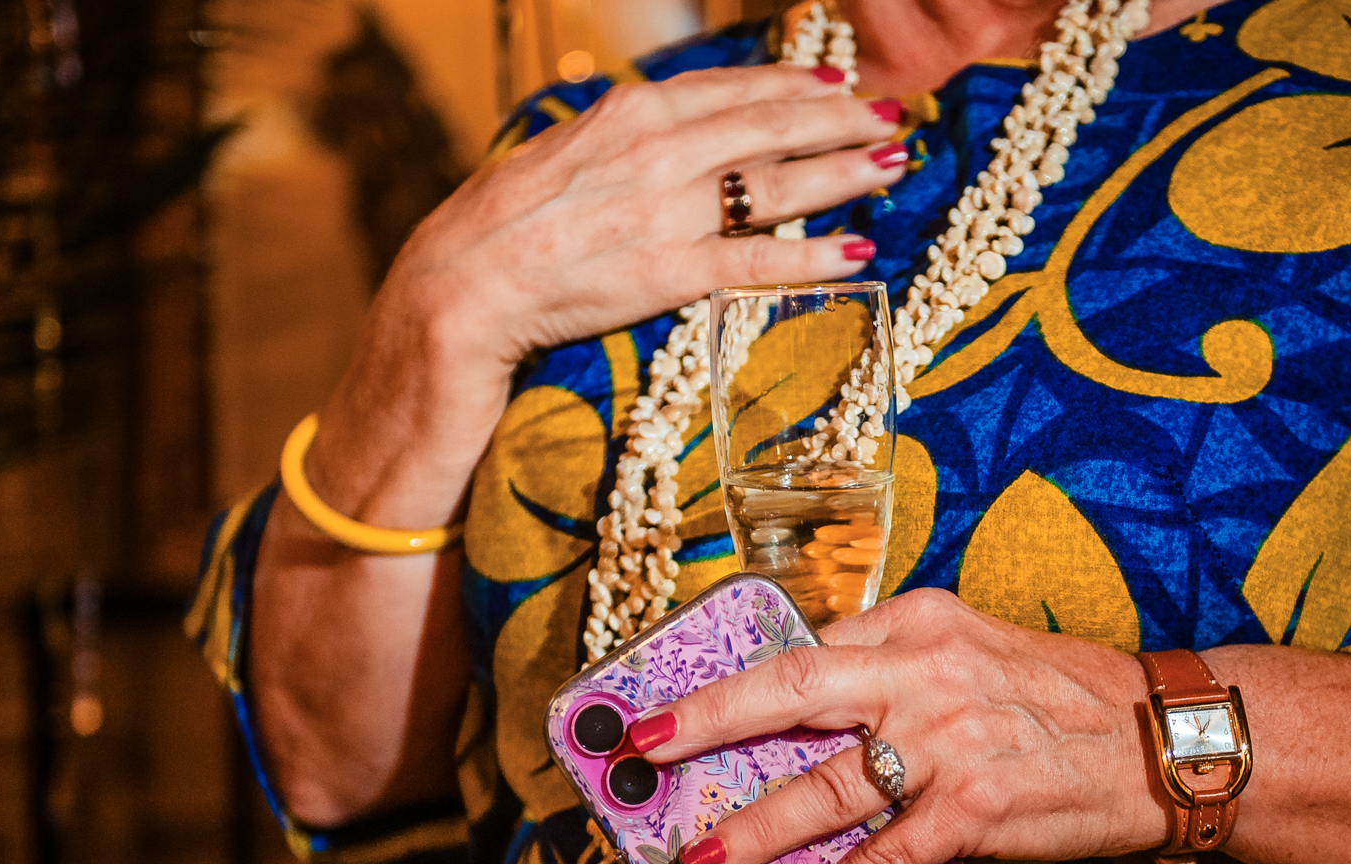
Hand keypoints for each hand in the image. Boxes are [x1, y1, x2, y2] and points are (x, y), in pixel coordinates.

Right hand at [309, 64, 907, 529]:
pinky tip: (857, 252)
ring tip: (893, 166)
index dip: (792, 87)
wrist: (456, 289)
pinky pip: (756, 260)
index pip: (728, 90)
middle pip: (767, 126)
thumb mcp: (557, 156)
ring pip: (775, 183)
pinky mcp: (666, 272)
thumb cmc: (499, 229)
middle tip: (893, 118)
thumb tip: (639, 115)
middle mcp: (653, 151)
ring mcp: (663, 211)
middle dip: (839, 121)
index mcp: (626, 115)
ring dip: (843, 171)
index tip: (838, 87)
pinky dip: (812, 255)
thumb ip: (612, 137)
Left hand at [633, 589, 1169, 863]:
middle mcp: (922, 671)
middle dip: (703, 722)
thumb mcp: (976, 648)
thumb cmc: (1066, 696)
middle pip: (787, 691)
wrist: (1166, 738)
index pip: (804, 645)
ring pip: (825, 787)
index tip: (673, 704)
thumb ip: (895, 665)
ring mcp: (948, 741)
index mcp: (917, 621)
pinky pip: (885, 858)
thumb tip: (807, 709)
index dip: (730, 680)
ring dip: (754, 829)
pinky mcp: (976, 810)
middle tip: (638, 749)